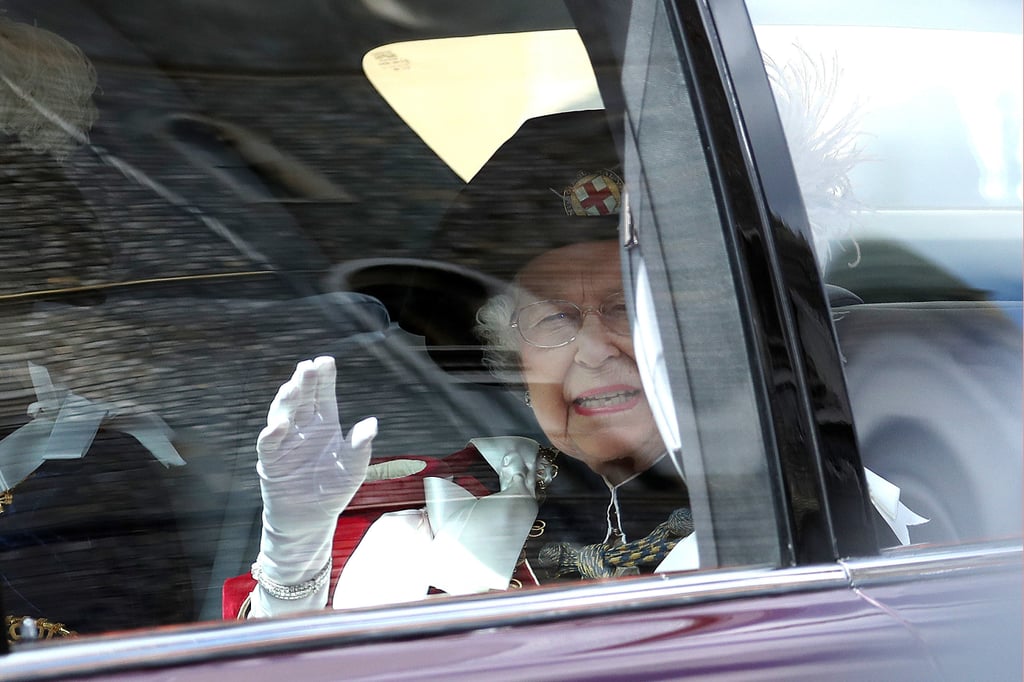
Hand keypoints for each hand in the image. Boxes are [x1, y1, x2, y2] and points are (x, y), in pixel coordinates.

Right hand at [253, 356, 376, 608]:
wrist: (311, 520)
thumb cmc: (333, 490)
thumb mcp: (353, 469)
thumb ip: (360, 446)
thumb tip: (371, 423)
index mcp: (325, 425)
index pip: (323, 396)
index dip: (324, 379)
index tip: (326, 360)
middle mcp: (303, 429)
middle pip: (302, 400)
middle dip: (304, 382)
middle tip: (308, 367)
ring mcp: (286, 444)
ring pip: (283, 415)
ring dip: (287, 401)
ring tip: (292, 387)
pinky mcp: (272, 463)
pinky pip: (269, 446)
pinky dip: (272, 436)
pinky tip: (279, 426)